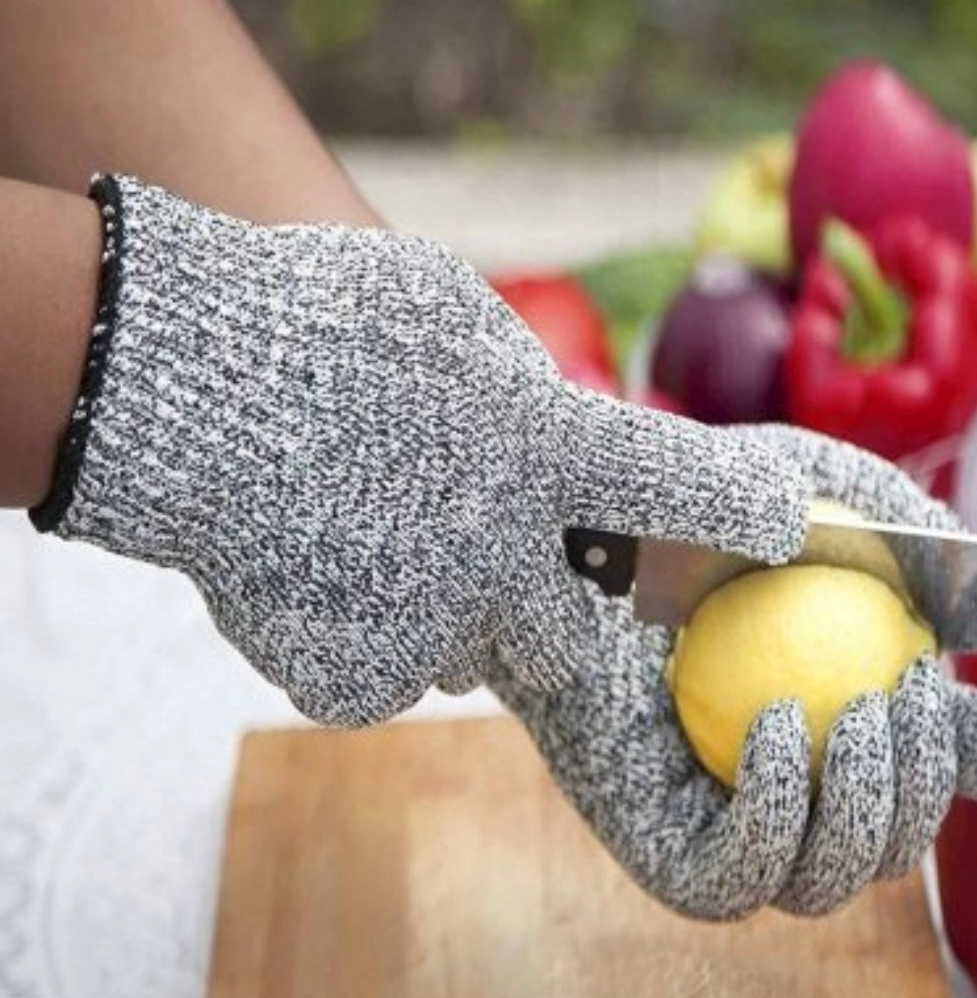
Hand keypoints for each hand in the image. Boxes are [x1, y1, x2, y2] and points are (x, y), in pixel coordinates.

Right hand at [34, 175, 808, 723]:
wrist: (172, 390)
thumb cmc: (319, 327)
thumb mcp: (453, 323)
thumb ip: (526, 402)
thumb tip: (562, 444)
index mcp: (539, 447)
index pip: (676, 489)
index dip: (740, 514)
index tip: (784, 526)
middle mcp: (503, 551)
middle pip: (571, 631)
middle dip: (544, 611)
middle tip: (480, 557)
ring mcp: (429, 622)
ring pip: (469, 652)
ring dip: (442, 613)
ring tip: (367, 532)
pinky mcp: (353, 672)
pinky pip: (388, 674)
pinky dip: (365, 636)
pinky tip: (318, 569)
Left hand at [491, 424, 976, 921]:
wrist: (554, 532)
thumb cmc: (672, 503)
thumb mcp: (801, 487)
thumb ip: (891, 525)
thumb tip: (963, 583)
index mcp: (832, 716)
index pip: (932, 769)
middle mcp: (787, 786)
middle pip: (891, 844)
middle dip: (928, 786)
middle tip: (912, 693)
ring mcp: (724, 829)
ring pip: (829, 881)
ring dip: (870, 808)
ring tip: (856, 713)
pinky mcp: (660, 855)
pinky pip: (738, 881)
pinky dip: (778, 820)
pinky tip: (772, 728)